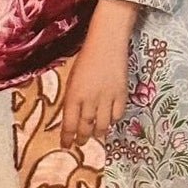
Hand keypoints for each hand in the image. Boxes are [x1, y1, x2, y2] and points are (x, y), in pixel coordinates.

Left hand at [60, 0, 138, 147]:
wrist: (107, 42)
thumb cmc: (86, 58)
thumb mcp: (72, 79)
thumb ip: (72, 99)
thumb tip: (72, 117)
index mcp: (74, 95)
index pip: (69, 123)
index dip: (67, 137)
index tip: (66, 145)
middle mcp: (89, 100)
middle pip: (86, 127)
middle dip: (82, 138)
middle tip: (81, 142)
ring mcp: (107, 98)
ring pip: (102, 125)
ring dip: (98, 132)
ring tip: (95, 134)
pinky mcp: (121, 94)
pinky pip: (117, 115)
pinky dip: (112, 120)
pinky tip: (109, 119)